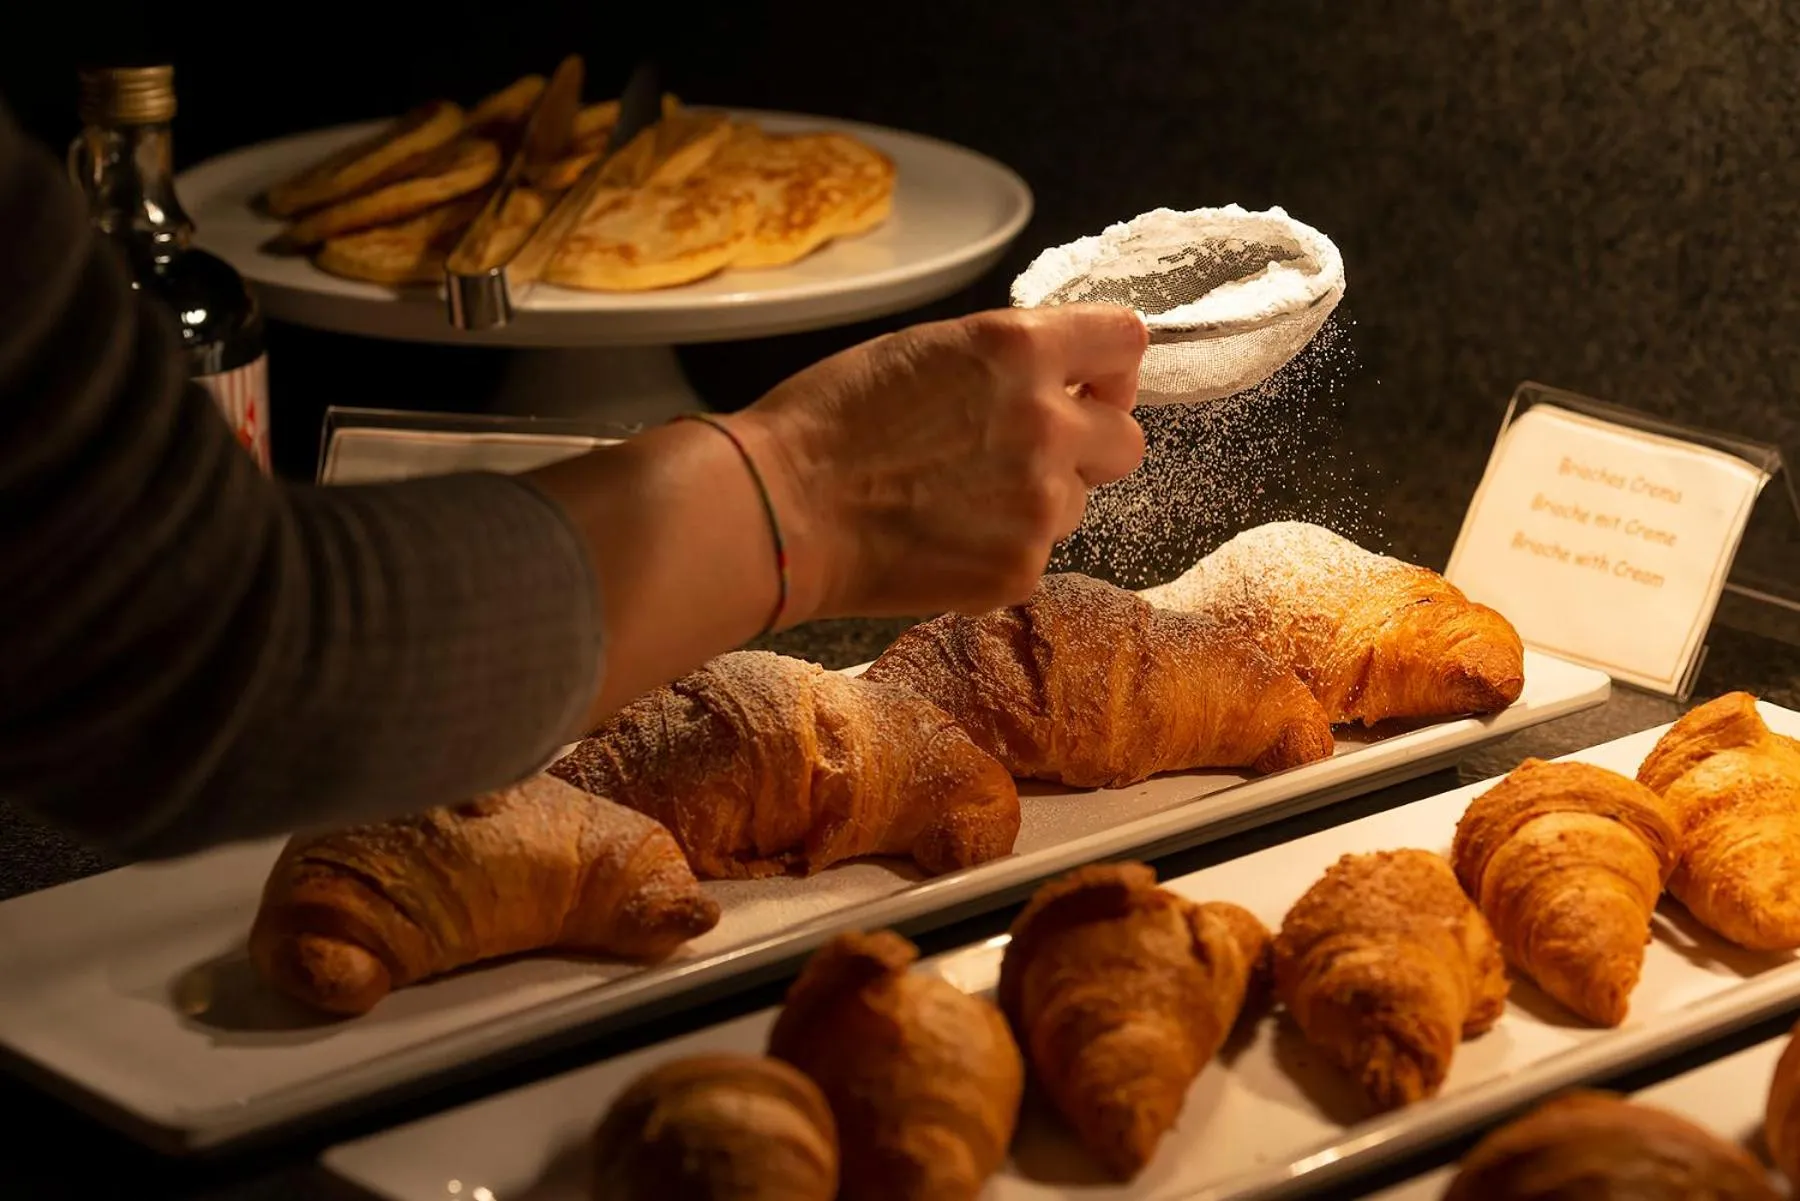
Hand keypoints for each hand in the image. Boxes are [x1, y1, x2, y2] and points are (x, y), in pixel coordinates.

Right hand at [731, 304, 1147, 620]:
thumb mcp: (922, 351)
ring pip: (1079, 503)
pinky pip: (1036, 555)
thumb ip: (1002, 363)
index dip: (1110, 367)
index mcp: (1018, 349)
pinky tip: (943, 540)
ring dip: (1038, 501)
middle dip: (1089, 446)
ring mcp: (1039, 503)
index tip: (1091, 385)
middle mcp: (1047, 423)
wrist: (782, 512)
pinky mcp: (1021, 568)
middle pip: (1127, 439)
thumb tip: (1052, 382)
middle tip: (1030, 454)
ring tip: (959, 501)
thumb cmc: (829, 422)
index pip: (1125, 341)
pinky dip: (1000, 551)